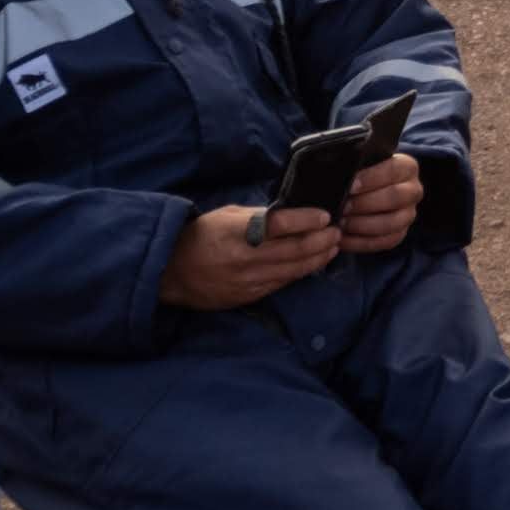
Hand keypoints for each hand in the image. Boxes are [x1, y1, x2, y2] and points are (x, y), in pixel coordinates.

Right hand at [164, 199, 339, 310]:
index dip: (305, 220)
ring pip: (293, 270)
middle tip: (337, 232)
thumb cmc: (200, 236)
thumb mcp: (226, 216)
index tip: (324, 215)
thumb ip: (258, 217)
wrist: (171, 271)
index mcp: (238, 232)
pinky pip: (281, 283)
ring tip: (332, 247)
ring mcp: (248, 280)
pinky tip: (312, 264)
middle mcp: (246, 258)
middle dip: (321, 241)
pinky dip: (300, 272)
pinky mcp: (249, 295)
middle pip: (294, 250)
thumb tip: (289, 214)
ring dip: (317, 258)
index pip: (280, 225)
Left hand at [334, 152, 423, 254]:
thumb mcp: (363, 164)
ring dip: (363, 225)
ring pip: (391, 223)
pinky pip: (384, 242)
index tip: (350, 186)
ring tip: (341, 223)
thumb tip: (341, 175)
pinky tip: (342, 239)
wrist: (368, 190)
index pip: (393, 170)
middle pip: (395, 197)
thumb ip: (356, 167)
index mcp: (407, 167)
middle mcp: (413, 191)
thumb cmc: (363, 174)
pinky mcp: (400, 234)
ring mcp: (409, 215)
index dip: (371, 178)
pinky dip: (361, 242)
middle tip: (344, 206)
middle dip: (366, 203)